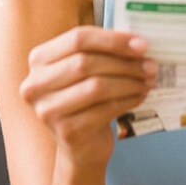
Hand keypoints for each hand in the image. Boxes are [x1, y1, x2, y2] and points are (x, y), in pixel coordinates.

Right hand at [20, 26, 156, 166]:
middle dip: (124, 63)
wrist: (80, 145)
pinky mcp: (65, 131)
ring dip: (129, 82)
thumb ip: (102, 52)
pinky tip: (139, 97)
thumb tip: (138, 43)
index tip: (142, 44)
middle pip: (85, 62)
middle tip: (150, 66)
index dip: (113, 40)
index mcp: (39, 60)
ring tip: (147, 81)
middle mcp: (35, 84)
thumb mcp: (85, 71)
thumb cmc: (85, 99)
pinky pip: (104, 110)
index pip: (77, 38)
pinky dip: (127, 101)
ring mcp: (47, 110)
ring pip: (96, 86)